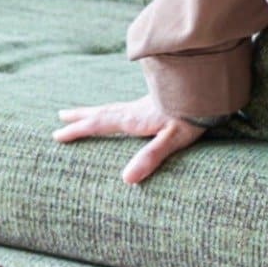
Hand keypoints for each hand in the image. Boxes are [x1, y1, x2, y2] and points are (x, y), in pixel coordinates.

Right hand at [53, 98, 207, 184]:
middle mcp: (136, 109)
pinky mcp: (158, 99)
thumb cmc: (194, 114)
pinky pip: (128, 105)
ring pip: (114, 106)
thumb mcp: (173, 139)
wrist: (210, 87)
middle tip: (60, 116)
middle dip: (81, 117)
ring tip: (83, 112)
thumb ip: (150, 157)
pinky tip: (124, 110)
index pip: (100, 124)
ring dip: (96, 110)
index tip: (56, 135)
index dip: (78, 130)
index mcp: (135, 119)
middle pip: (102, 112)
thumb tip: (126, 179)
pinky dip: (116, 108)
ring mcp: (146, 103)